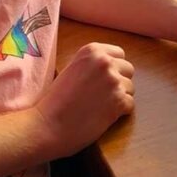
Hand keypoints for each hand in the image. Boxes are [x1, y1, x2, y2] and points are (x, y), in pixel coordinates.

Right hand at [33, 43, 133, 157]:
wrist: (47, 125)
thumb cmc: (55, 100)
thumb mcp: (73, 69)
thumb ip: (92, 64)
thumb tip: (113, 66)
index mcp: (92, 50)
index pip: (119, 54)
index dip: (114, 68)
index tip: (104, 79)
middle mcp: (105, 62)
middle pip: (128, 69)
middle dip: (119, 82)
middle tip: (103, 96)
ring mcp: (113, 81)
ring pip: (130, 88)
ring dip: (120, 98)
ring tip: (101, 107)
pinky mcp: (119, 102)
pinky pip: (130, 105)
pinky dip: (120, 113)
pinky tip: (103, 116)